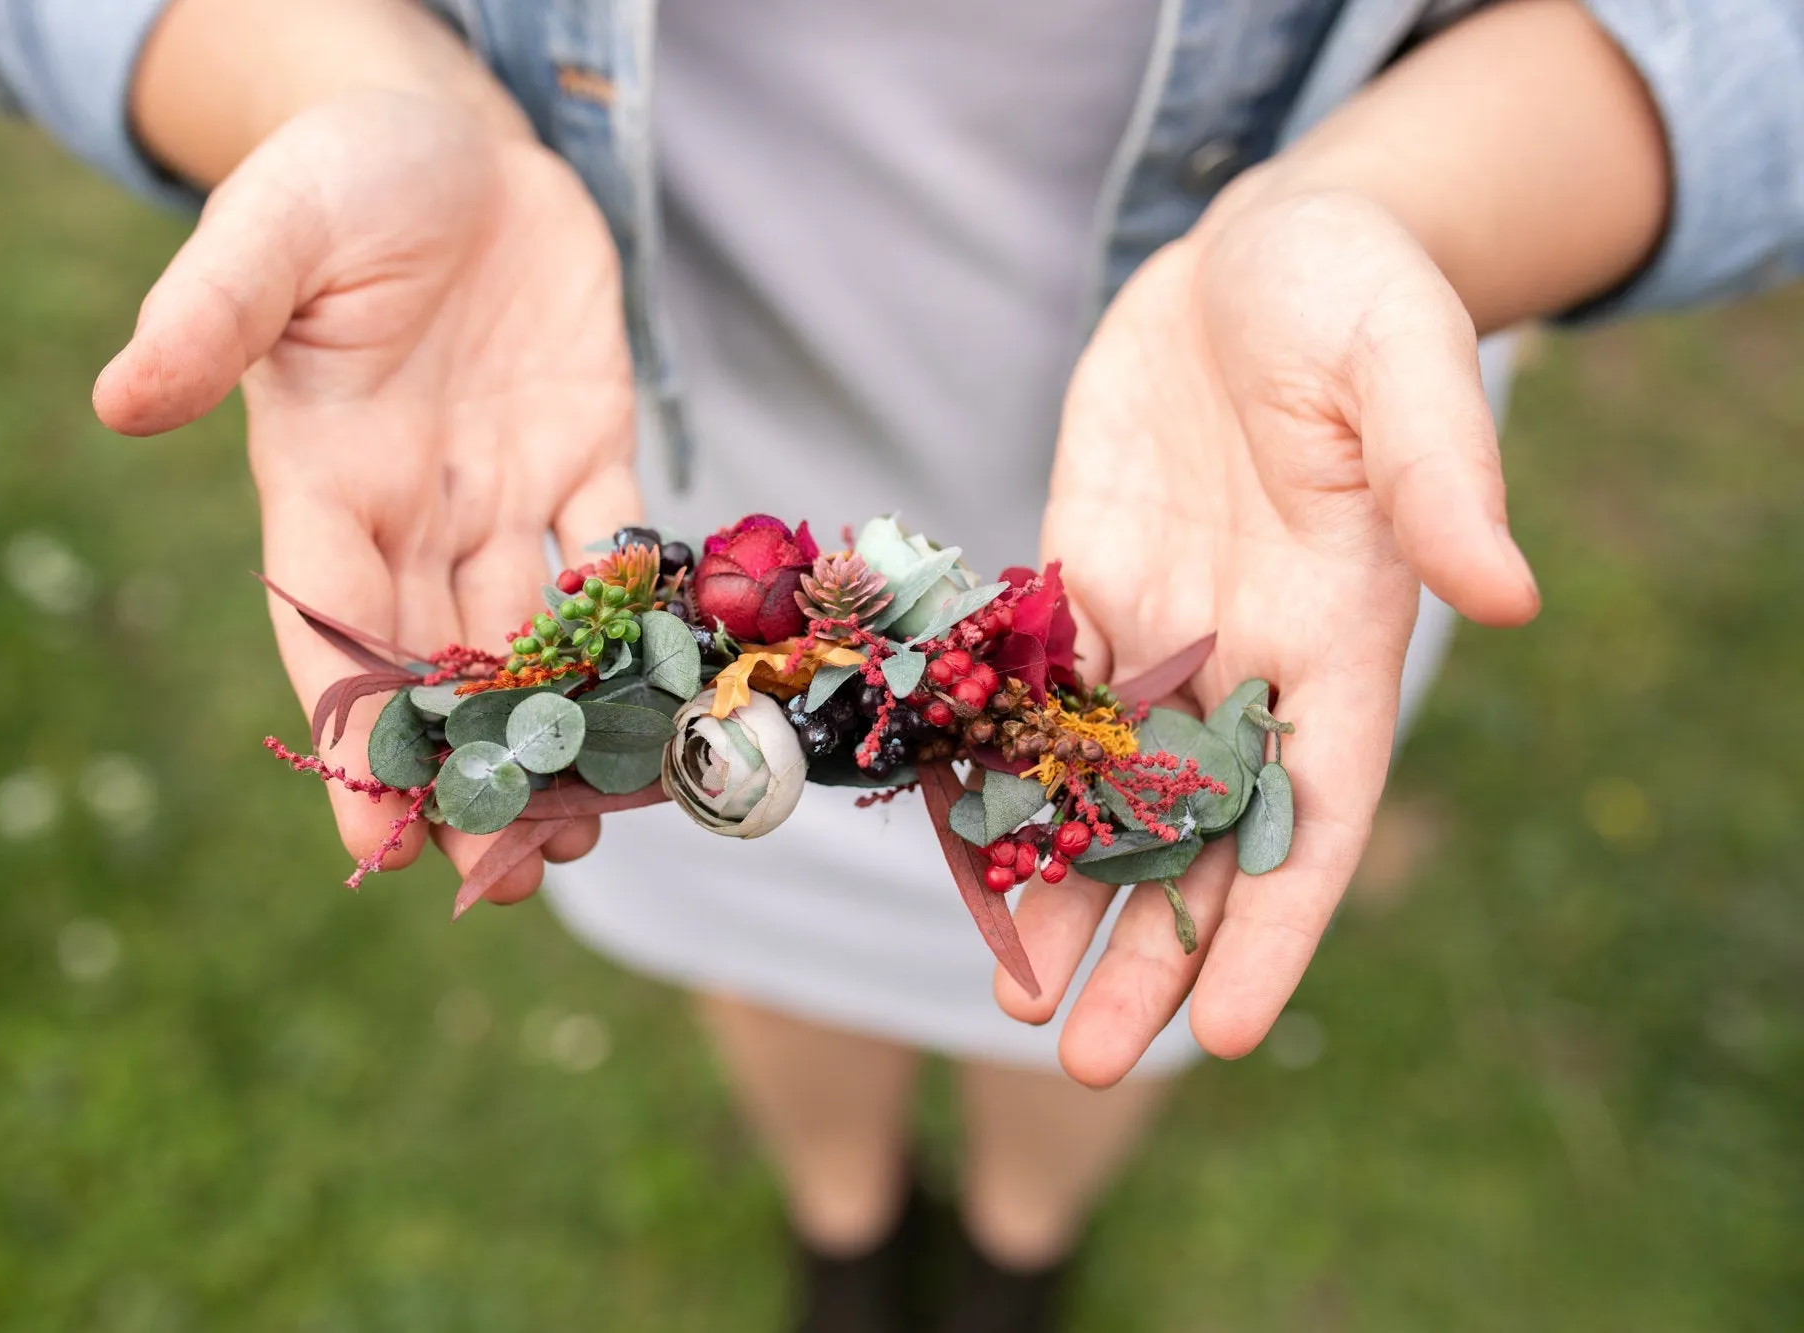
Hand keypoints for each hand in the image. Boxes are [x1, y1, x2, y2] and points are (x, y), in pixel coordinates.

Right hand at [94, 89, 638, 898]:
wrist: (454, 134)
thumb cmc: (344, 170)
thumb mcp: (274, 227)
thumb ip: (211, 311)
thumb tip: (119, 400)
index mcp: (323, 477)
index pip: (328, 627)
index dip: (350, 736)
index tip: (372, 843)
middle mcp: (414, 508)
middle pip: (436, 665)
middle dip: (465, 772)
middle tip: (500, 877)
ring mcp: (506, 488)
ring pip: (531, 640)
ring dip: (556, 735)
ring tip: (582, 836)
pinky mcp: (590, 452)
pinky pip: (617, 553)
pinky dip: (639, 626)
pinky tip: (668, 700)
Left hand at [1016, 187, 1539, 1083]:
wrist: (1254, 249)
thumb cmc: (1354, 294)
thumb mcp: (1404, 366)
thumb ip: (1442, 480)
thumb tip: (1504, 597)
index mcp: (1340, 638)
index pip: (1313, 816)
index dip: (1273, 923)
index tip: (1228, 1032)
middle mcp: (1242, 658)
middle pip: (1194, 836)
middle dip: (1147, 949)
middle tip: (1079, 1058)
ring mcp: (1154, 625)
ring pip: (1101, 788)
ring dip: (1057, 889)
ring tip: (1009, 990)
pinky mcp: (1076, 577)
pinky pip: (1030, 696)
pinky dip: (998, 771)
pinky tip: (955, 843)